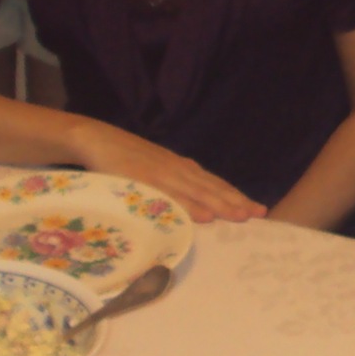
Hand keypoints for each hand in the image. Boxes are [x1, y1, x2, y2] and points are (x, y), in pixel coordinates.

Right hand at [69, 119, 264, 222]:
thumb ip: (173, 186)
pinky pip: (170, 196)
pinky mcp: (144, 179)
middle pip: (212, 188)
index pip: (214, 183)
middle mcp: (177, 169)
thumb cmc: (125, 159)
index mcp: (180, 167)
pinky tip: (203, 216)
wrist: (95, 138)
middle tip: (259, 215)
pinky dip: (189, 207)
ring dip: (220, 205)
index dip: (236, 196)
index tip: (258, 209)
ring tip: (240, 217)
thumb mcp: (153, 171)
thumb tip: (193, 208)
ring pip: (197, 192)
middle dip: (236, 202)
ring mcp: (162, 173)